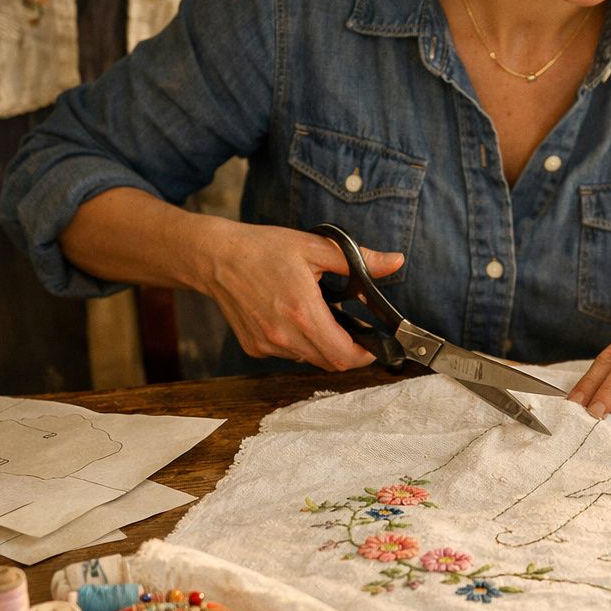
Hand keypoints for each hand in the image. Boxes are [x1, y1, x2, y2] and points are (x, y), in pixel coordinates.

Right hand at [200, 221, 404, 369]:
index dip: (365, 354)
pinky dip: (299, 343)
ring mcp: (266, 345)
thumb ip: (359, 260)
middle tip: (354, 330)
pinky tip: (293, 318)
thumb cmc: (264, 248)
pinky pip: (288, 354)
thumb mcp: (316, 247)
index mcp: (302, 311)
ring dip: (322, 346)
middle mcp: (283, 335)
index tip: (373, 342)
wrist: (215, 257)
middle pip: (329, 363)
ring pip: (309, 359)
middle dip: (348, 351)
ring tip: (321, 317)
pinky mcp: (254, 347)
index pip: (343, 355)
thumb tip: (395, 262)